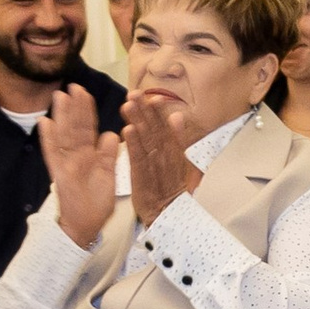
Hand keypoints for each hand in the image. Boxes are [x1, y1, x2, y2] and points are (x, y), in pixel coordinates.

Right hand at [40, 82, 120, 248]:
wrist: (86, 226)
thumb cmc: (96, 202)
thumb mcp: (109, 174)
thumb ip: (110, 155)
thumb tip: (112, 133)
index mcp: (89, 156)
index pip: (88, 129)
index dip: (87, 111)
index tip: (86, 93)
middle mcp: (76, 157)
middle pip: (75, 128)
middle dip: (74, 108)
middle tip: (73, 86)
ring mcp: (67, 164)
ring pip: (64, 136)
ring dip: (61, 116)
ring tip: (60, 97)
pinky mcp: (60, 174)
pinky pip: (53, 154)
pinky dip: (49, 139)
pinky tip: (45, 123)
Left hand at [120, 90, 198, 224]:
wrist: (169, 215)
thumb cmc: (172, 188)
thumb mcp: (181, 162)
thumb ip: (178, 138)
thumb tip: (177, 117)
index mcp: (173, 151)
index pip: (164, 127)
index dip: (157, 111)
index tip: (150, 96)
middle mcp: (165, 156)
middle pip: (154, 130)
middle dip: (144, 111)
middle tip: (134, 93)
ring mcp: (154, 166)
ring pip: (146, 141)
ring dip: (137, 121)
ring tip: (128, 105)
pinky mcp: (143, 178)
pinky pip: (138, 158)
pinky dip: (133, 144)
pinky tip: (127, 130)